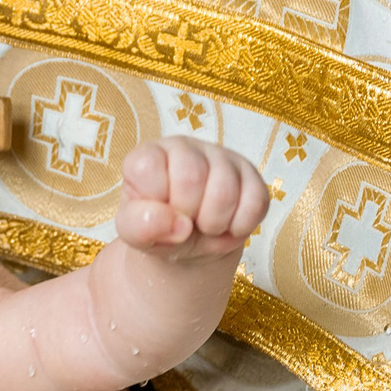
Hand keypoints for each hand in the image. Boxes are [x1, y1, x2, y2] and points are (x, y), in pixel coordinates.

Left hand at [115, 136, 268, 259]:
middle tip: (184, 221)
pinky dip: (240, 225)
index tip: (158, 213)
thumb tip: (177, 223)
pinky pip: (255, 202)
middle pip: (191, 177)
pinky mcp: (251, 173)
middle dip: (187, 215)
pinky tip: (227, 223)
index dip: (156, 204)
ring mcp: (220, 156)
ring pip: (225, 190)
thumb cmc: (159, 229)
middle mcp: (183, 147)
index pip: (148, 167)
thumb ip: (140, 226)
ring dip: (214, 222)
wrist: (191, 242)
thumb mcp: (136, 233)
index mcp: (148, 156)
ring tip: (204, 224)